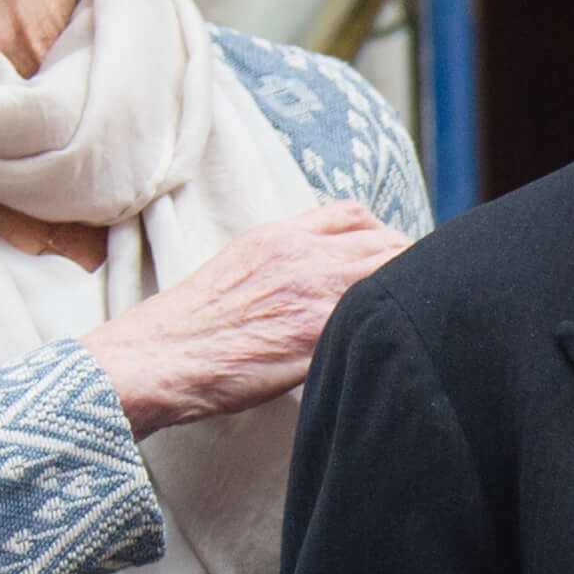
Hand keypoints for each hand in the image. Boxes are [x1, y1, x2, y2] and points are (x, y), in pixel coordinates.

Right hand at [83, 199, 408, 432]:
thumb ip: (282, 263)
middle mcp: (302, 255)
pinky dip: (394, 326)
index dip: (381, 235)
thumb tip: (317, 278)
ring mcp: (315, 292)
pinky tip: (394, 345)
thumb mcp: (235, 269)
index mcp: (278, 236)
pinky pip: (378, 317)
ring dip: (409, 294)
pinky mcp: (320, 334)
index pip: (354, 215)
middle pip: (386, 242)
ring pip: (394, 274)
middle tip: (414, 293)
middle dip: (408, 264)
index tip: (391, 258)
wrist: (159, 358)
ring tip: (410, 319)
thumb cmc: (189, 328)